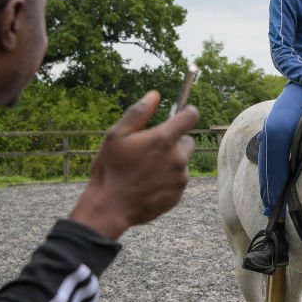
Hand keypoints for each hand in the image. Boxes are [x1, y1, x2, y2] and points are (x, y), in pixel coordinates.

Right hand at [70, 91, 198, 238]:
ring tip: (145, 170)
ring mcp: (180, 178)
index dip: (186, 113)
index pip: (191, 116)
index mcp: (164, 139)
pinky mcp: (178, 194)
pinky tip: (148, 184)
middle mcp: (177, 158)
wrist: (110, 207)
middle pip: (187, 141)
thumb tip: (155, 95)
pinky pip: (177, 181)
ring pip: (181, 162)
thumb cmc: (110, 168)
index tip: (180, 114)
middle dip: (174, 142)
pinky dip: (167, 180)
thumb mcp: (117, 135)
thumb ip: (139, 112)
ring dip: (169, 162)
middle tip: (151, 150)